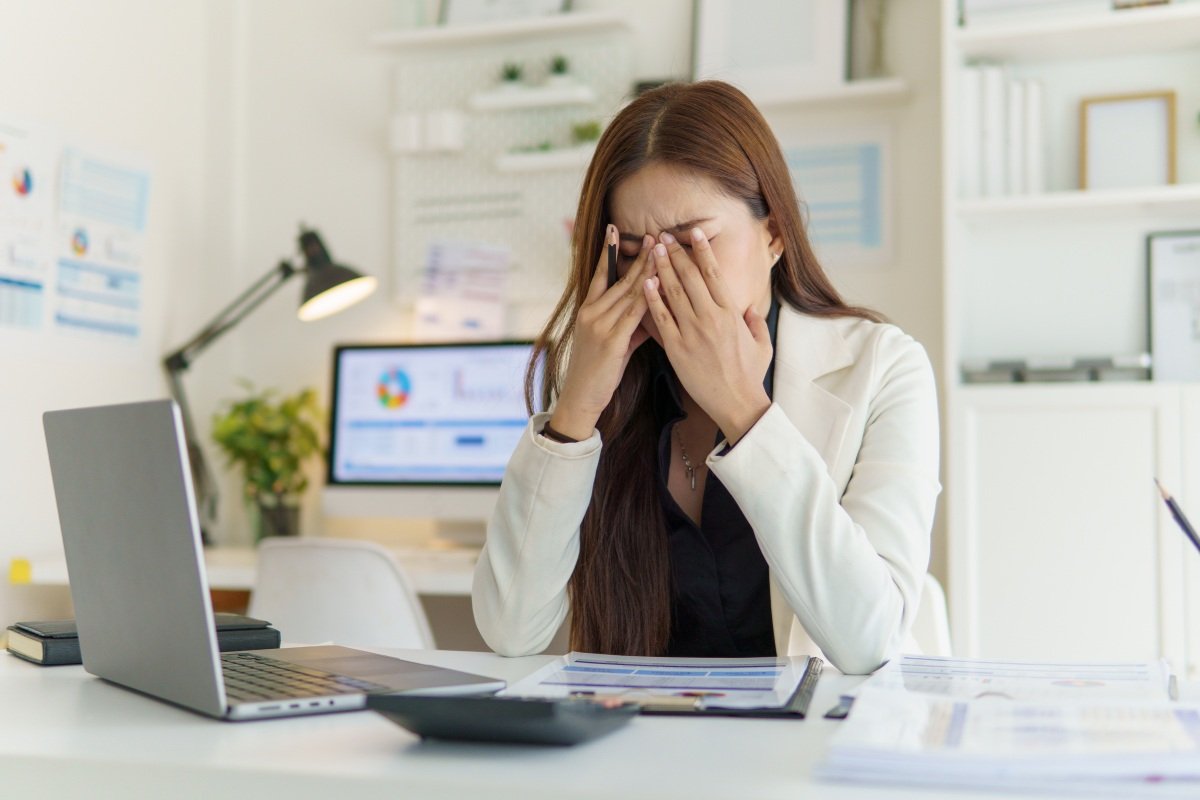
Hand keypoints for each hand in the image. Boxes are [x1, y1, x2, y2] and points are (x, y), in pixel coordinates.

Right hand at [551, 225, 655, 439]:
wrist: (581, 397)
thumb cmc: (599, 371)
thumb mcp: (614, 342)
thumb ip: (631, 324)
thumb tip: (651, 310)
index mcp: (588, 310)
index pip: (599, 274)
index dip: (607, 252)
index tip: (614, 230)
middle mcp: (591, 313)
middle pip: (619, 279)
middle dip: (638, 256)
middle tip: (653, 234)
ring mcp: (599, 326)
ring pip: (628, 292)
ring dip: (647, 270)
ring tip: (661, 251)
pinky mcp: (610, 341)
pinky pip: (633, 315)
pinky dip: (646, 298)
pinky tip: (658, 284)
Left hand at [643, 227, 771, 443]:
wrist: (736, 403)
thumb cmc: (749, 375)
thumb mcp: (762, 344)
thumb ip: (755, 322)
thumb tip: (750, 309)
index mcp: (731, 313)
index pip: (714, 273)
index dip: (702, 250)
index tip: (693, 233)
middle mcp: (711, 317)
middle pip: (690, 277)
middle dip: (675, 253)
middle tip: (663, 236)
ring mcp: (693, 332)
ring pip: (674, 292)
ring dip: (661, 268)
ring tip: (651, 250)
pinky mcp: (677, 349)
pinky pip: (661, 319)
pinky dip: (652, 299)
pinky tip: (644, 283)